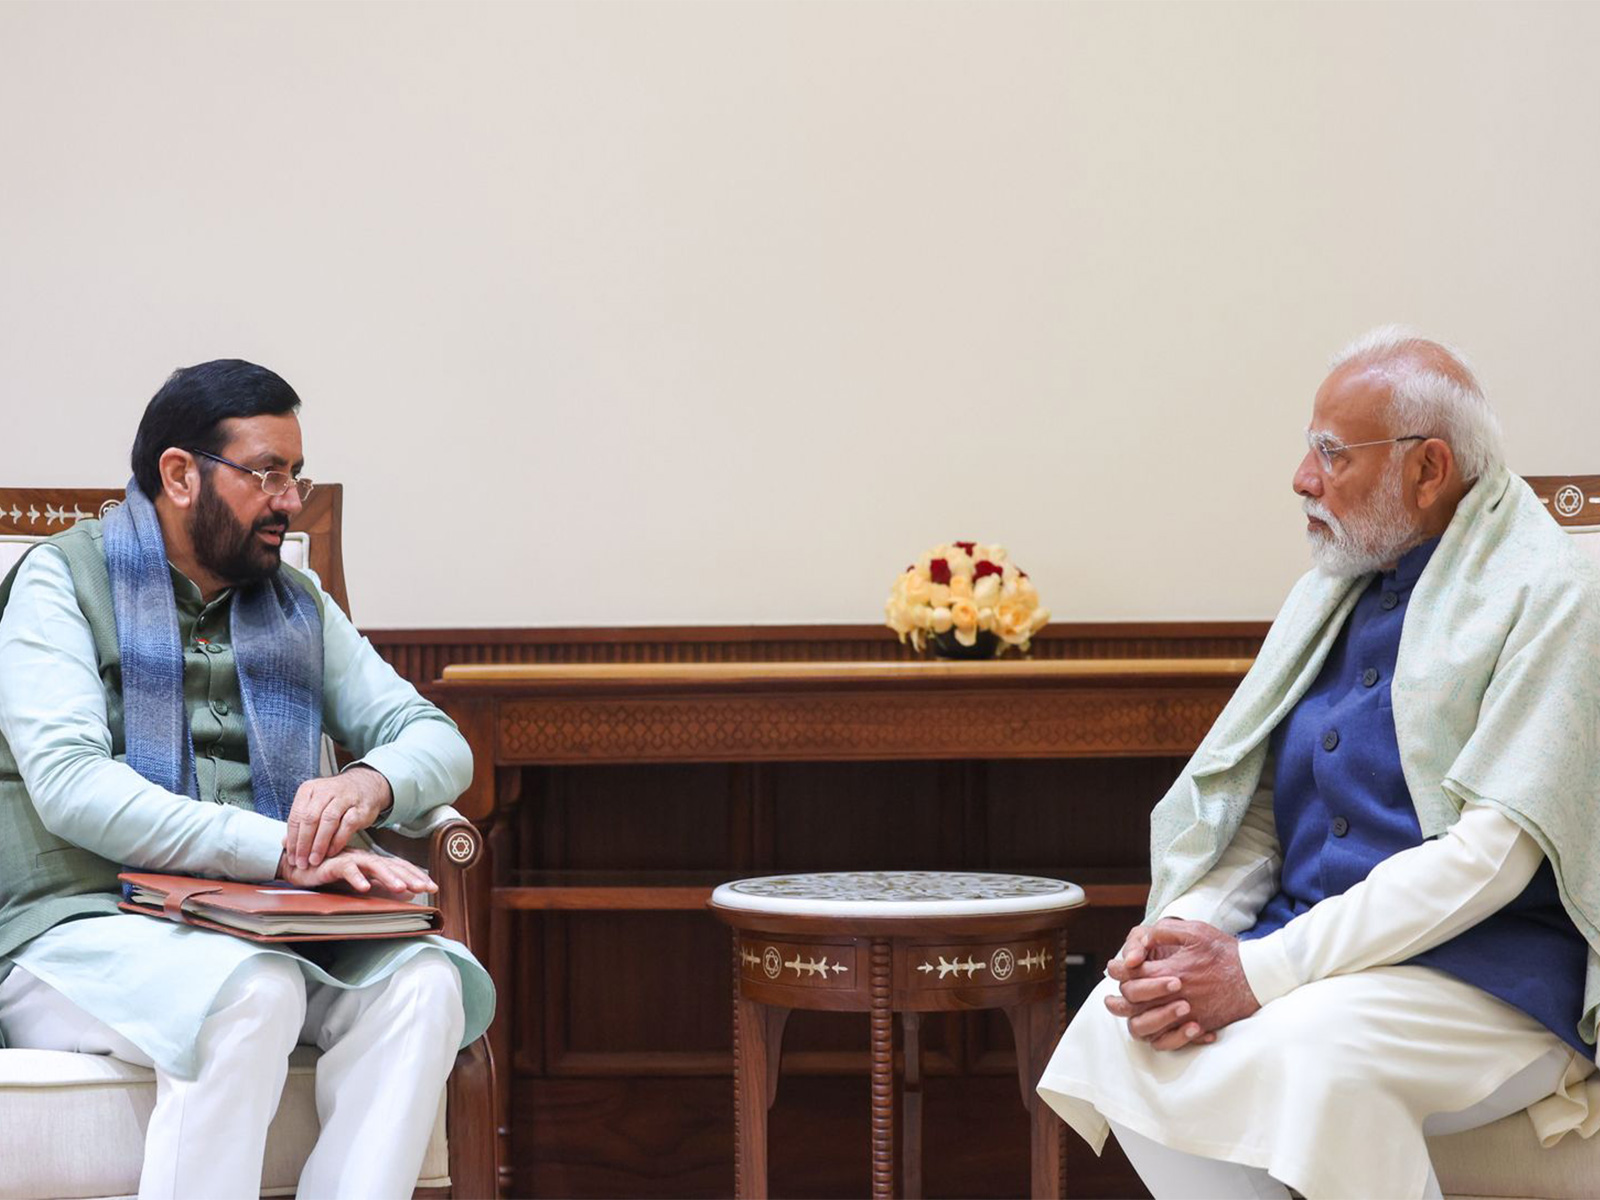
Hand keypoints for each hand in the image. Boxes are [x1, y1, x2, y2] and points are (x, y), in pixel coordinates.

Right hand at [276, 846, 434, 898]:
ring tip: (402, 888)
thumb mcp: (363, 884)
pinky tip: (365, 888)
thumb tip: (410, 894)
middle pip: (393, 866)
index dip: (417, 876)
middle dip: (411, 877)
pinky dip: (356, 878)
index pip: (401, 868)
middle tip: (426, 888)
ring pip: (374, 866)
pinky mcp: (334, 864)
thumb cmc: (334, 875)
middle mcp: (366, 859)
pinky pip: (347, 870)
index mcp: (375, 863)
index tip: (433, 887)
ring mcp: (351, 859)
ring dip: (389, 877)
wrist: (303, 866)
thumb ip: (384, 888)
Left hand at [284, 766, 392, 869]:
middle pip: (310, 819)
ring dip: (319, 844)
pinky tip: (331, 852)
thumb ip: (301, 822)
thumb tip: (286, 844)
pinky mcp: (359, 808)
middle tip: (301, 862)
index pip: (296, 816)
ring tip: (314, 860)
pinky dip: (337, 841)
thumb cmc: (336, 799)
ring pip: (327, 821)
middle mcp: (326, 791)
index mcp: (309, 789)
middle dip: (303, 844)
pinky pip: (347, 825)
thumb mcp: (315, 804)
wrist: (366, 785)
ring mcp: (344, 798)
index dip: (292, 840)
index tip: (292, 857)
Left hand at [1124, 919, 1260, 1044]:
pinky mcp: (1198, 1027)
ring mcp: (1186, 1015)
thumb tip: (1142, 939)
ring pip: (1146, 1027)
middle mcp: (1176, 996)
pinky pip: (1168, 1042)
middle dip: (1123, 992)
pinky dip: (1156, 1036)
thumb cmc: (1225, 952)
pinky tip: (1154, 1026)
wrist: (1257, 976)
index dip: (1118, 970)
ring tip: (1127, 1009)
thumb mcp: (1195, 931)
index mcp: (1172, 971)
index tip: (1115, 967)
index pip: (1131, 974)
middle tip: (1119, 987)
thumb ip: (1164, 932)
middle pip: (1134, 1001)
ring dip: (1134, 1016)